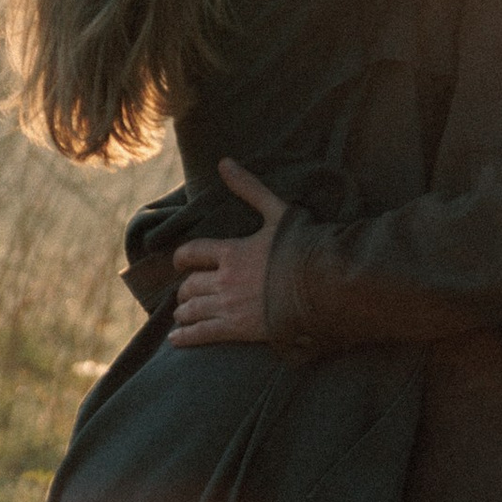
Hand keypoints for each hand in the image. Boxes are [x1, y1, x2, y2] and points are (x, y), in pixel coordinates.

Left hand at [170, 158, 289, 346]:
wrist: (324, 285)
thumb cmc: (304, 247)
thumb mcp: (277, 212)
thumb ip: (250, 189)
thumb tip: (224, 162)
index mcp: (231, 251)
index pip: (192, 253)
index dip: (181, 258)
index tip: (180, 262)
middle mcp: (225, 279)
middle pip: (190, 285)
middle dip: (186, 289)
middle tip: (187, 293)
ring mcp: (230, 306)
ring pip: (192, 309)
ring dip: (184, 312)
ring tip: (183, 315)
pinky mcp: (238, 329)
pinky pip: (202, 333)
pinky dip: (185, 337)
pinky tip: (176, 339)